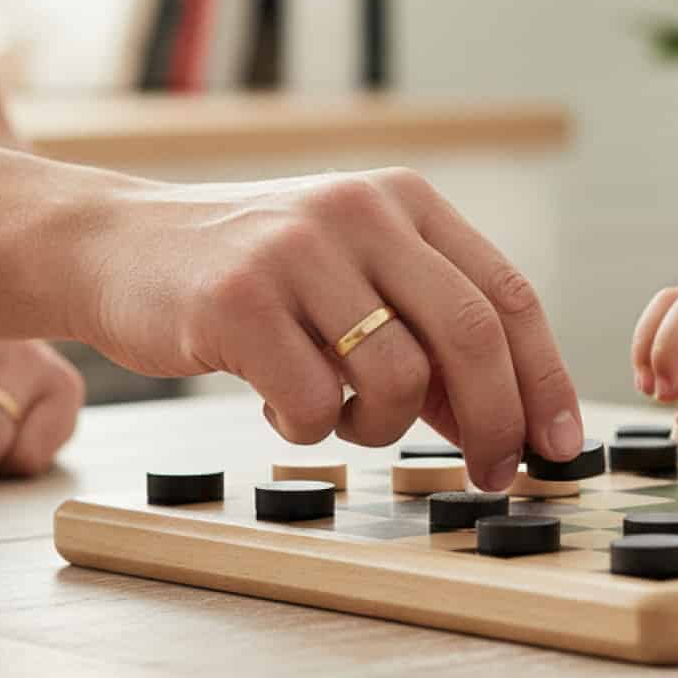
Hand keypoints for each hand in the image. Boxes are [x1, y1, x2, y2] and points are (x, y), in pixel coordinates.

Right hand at [77, 168, 580, 492]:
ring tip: (338, 416)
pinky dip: (307, 428)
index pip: (508, 295)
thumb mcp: (354, 281)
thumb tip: (509, 422)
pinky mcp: (236, 298)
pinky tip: (275, 403)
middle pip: (471, 334)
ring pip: (397, 376)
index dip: (546, 378)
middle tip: (492, 475)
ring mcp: (297, 249)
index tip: (560, 445)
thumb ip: (429, 337)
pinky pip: (314, 402)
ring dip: (380, 427)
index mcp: (405, 201)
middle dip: (495, 422)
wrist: (117, 245)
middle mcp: (361, 211)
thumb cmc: (256, 280)